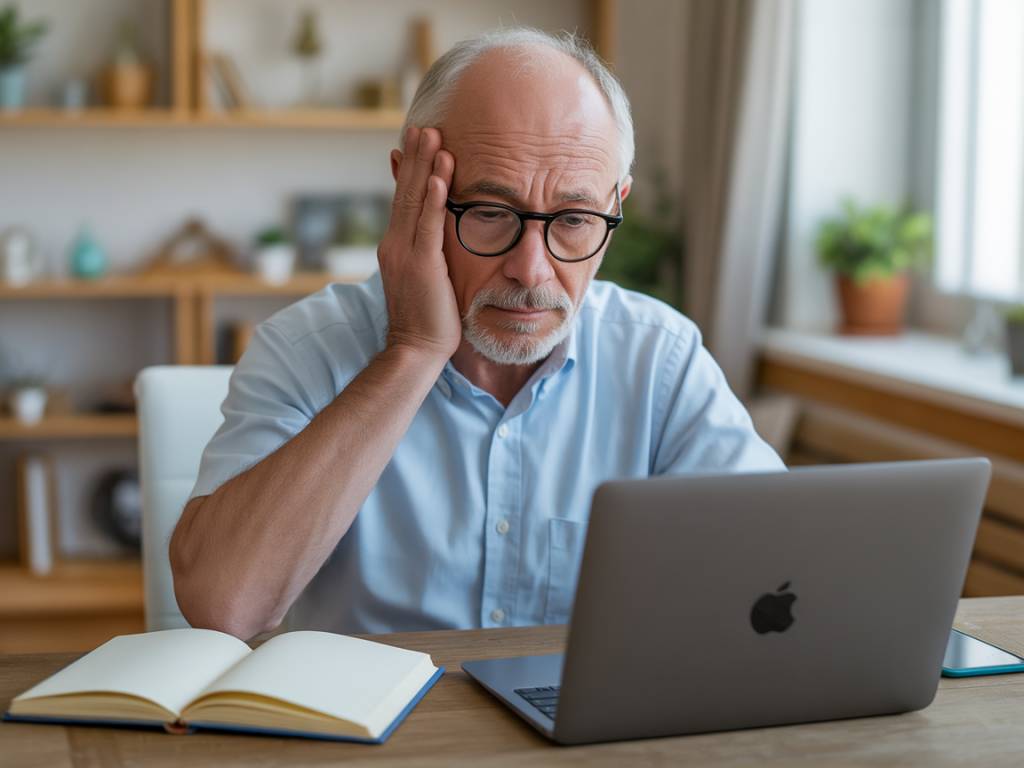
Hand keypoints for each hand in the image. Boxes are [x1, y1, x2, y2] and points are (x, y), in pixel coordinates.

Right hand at [378, 126, 460, 361]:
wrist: (415, 349)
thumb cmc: (428, 319)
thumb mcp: (426, 277)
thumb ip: (428, 251)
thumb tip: (434, 235)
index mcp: (396, 246)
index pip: (402, 200)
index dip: (407, 170)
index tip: (414, 142)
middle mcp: (395, 244)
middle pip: (404, 192)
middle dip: (414, 157)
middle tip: (423, 126)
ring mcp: (405, 253)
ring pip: (414, 201)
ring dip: (424, 167)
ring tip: (432, 137)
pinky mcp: (421, 265)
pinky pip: (428, 225)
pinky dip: (432, 199)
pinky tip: (438, 177)